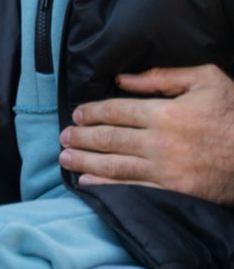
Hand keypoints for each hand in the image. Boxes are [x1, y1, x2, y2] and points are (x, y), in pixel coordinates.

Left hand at [59, 65, 233, 204]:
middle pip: (109, 138)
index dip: (91, 113)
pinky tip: (88, 182)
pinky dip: (105, 186)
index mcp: (165, 112)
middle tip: (63, 137)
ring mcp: (166, 169)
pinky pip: (132, 188)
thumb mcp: (206, 80)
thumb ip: (162, 78)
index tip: (77, 115)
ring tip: (66, 157)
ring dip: (85, 160)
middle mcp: (160, 141)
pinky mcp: (173, 190)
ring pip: (114, 164)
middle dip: (81, 137)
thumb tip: (122, 79)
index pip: (115, 111)